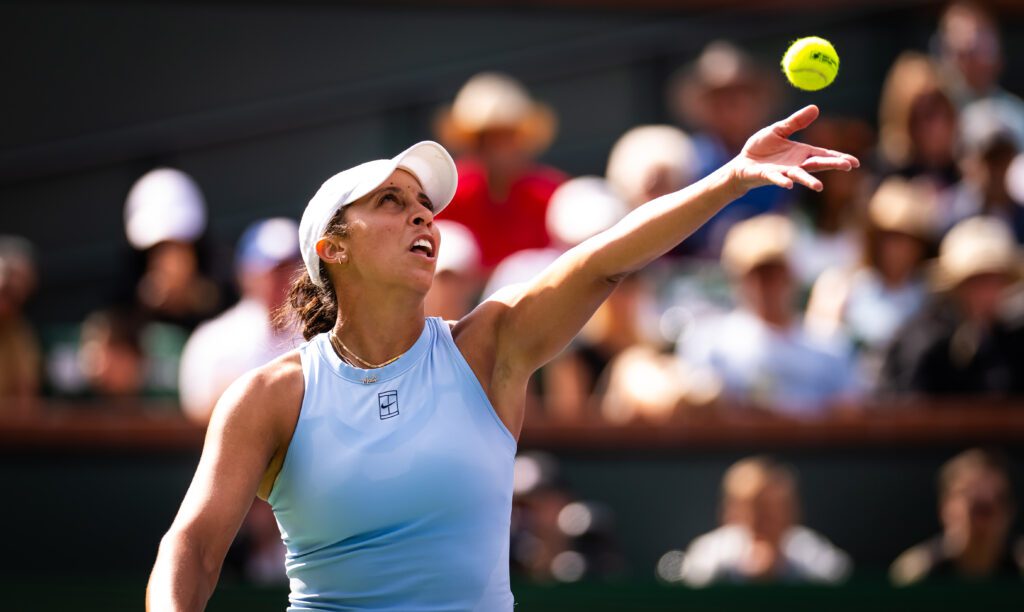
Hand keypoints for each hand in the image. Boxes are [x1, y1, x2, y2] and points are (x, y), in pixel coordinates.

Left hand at [727, 105, 859, 193]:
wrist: (742, 163)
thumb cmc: (762, 148)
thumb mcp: (779, 130)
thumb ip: (796, 122)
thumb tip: (815, 107)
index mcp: (801, 153)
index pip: (823, 155)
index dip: (839, 158)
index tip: (855, 162)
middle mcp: (796, 164)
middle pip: (817, 165)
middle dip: (832, 165)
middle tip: (848, 166)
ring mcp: (783, 172)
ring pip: (799, 176)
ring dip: (808, 181)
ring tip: (819, 187)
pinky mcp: (768, 176)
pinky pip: (777, 179)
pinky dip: (783, 181)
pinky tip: (789, 184)